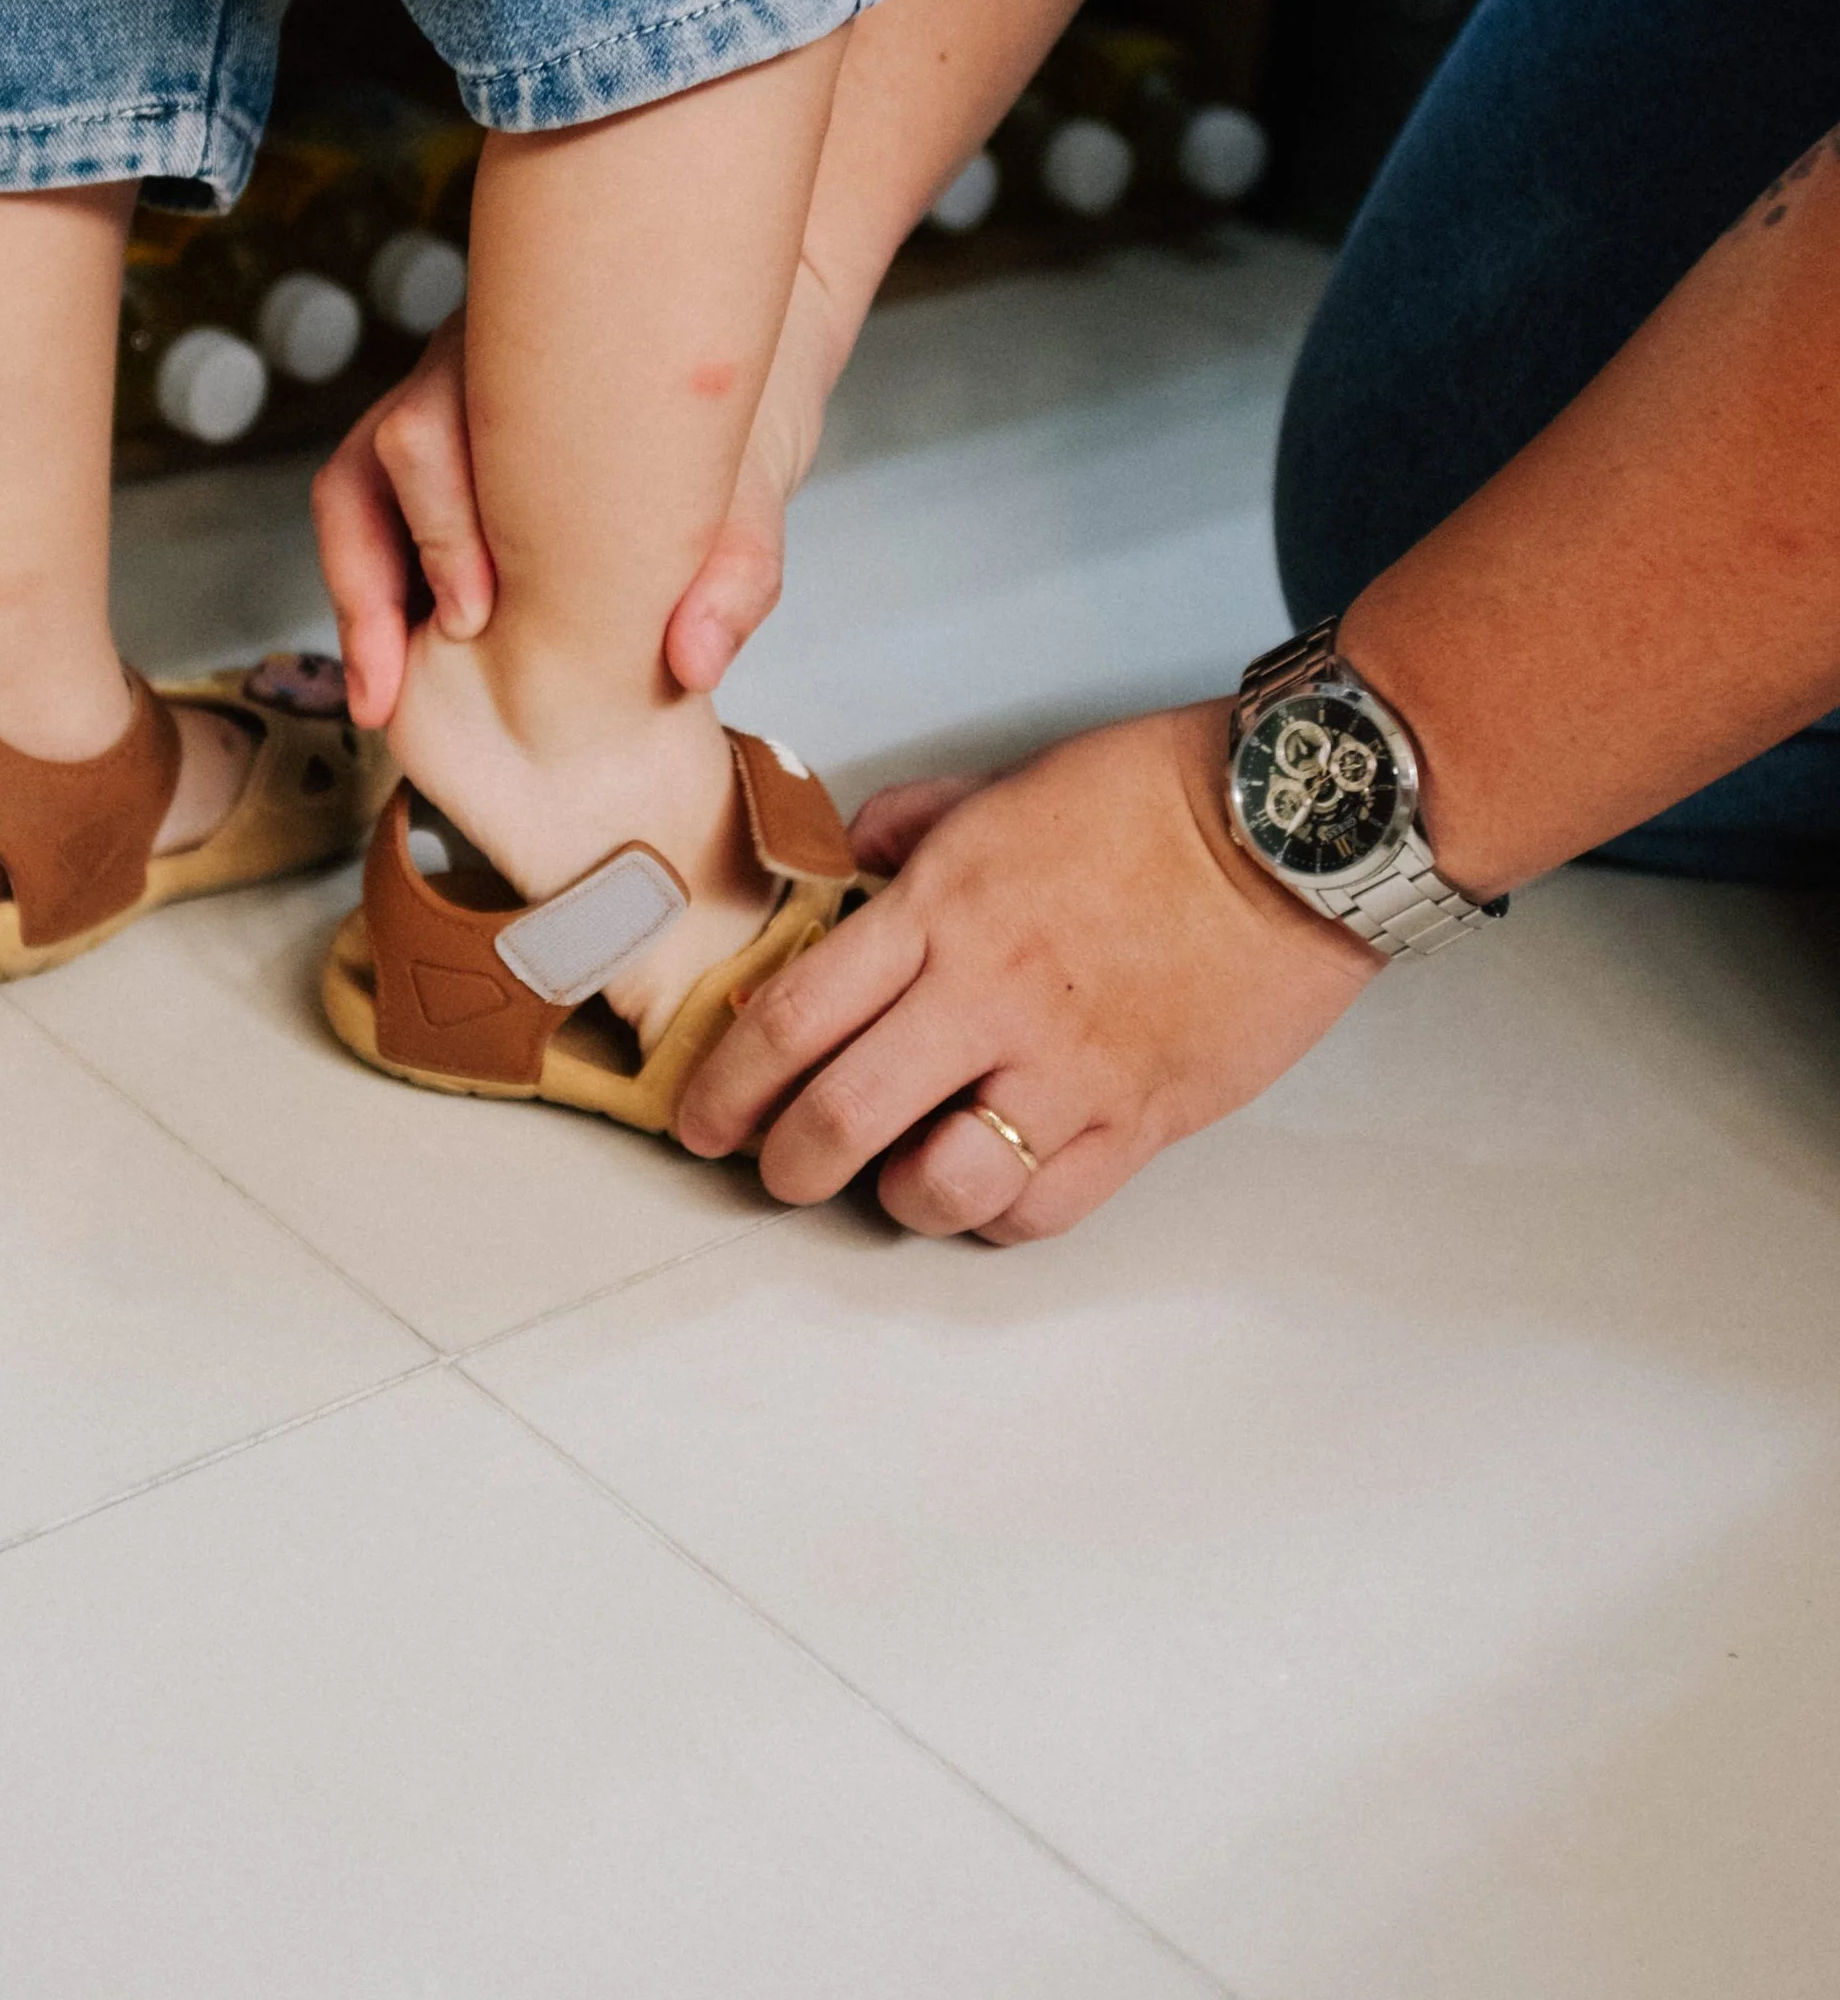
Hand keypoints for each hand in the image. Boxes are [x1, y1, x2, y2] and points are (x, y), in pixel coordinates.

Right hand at [311, 260, 847, 729]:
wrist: (745, 376)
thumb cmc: (735, 427)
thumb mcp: (755, 500)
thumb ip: (738, 574)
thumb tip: (696, 659)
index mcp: (531, 356)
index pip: (440, 425)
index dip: (444, 527)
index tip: (475, 616)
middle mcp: (472, 372)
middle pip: (385, 453)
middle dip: (381, 575)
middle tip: (410, 672)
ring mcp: (449, 412)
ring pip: (358, 486)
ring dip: (361, 595)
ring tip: (378, 696)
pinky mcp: (443, 467)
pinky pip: (376, 521)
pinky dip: (377, 599)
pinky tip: (391, 678)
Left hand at [675, 703, 1378, 1240]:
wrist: (1296, 831)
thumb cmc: (1158, 795)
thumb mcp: (1008, 785)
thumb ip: (914, 829)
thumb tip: (851, 861)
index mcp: (943, 910)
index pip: (797, 1015)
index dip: (730, 1080)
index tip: (704, 1112)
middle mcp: (991, 997)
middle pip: (842, 1115)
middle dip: (784, 1161)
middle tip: (772, 1165)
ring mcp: (1068, 1067)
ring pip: (941, 1184)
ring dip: (894, 1197)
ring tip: (888, 1179)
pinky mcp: (1141, 1118)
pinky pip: (1046, 1205)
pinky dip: (998, 1214)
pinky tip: (987, 1185)